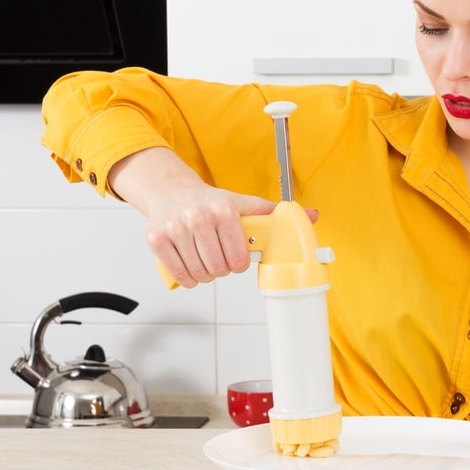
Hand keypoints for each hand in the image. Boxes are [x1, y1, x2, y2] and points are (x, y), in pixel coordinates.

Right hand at [109, 146, 316, 287]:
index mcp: (224, 210)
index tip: (238, 258)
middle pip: (219, 269)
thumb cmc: (211, 201)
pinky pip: (178, 274)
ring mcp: (175, 228)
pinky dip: (188, 278)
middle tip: (221, 260)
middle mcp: (198, 218)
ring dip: (205, 275)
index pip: (239, 257)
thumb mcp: (244, 203)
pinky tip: (192, 267)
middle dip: (223, 270)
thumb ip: (275, 213)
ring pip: (199, 274)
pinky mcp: (157, 239)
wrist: (172, 191)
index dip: (240, 263)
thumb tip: (312, 215)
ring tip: (207, 261)